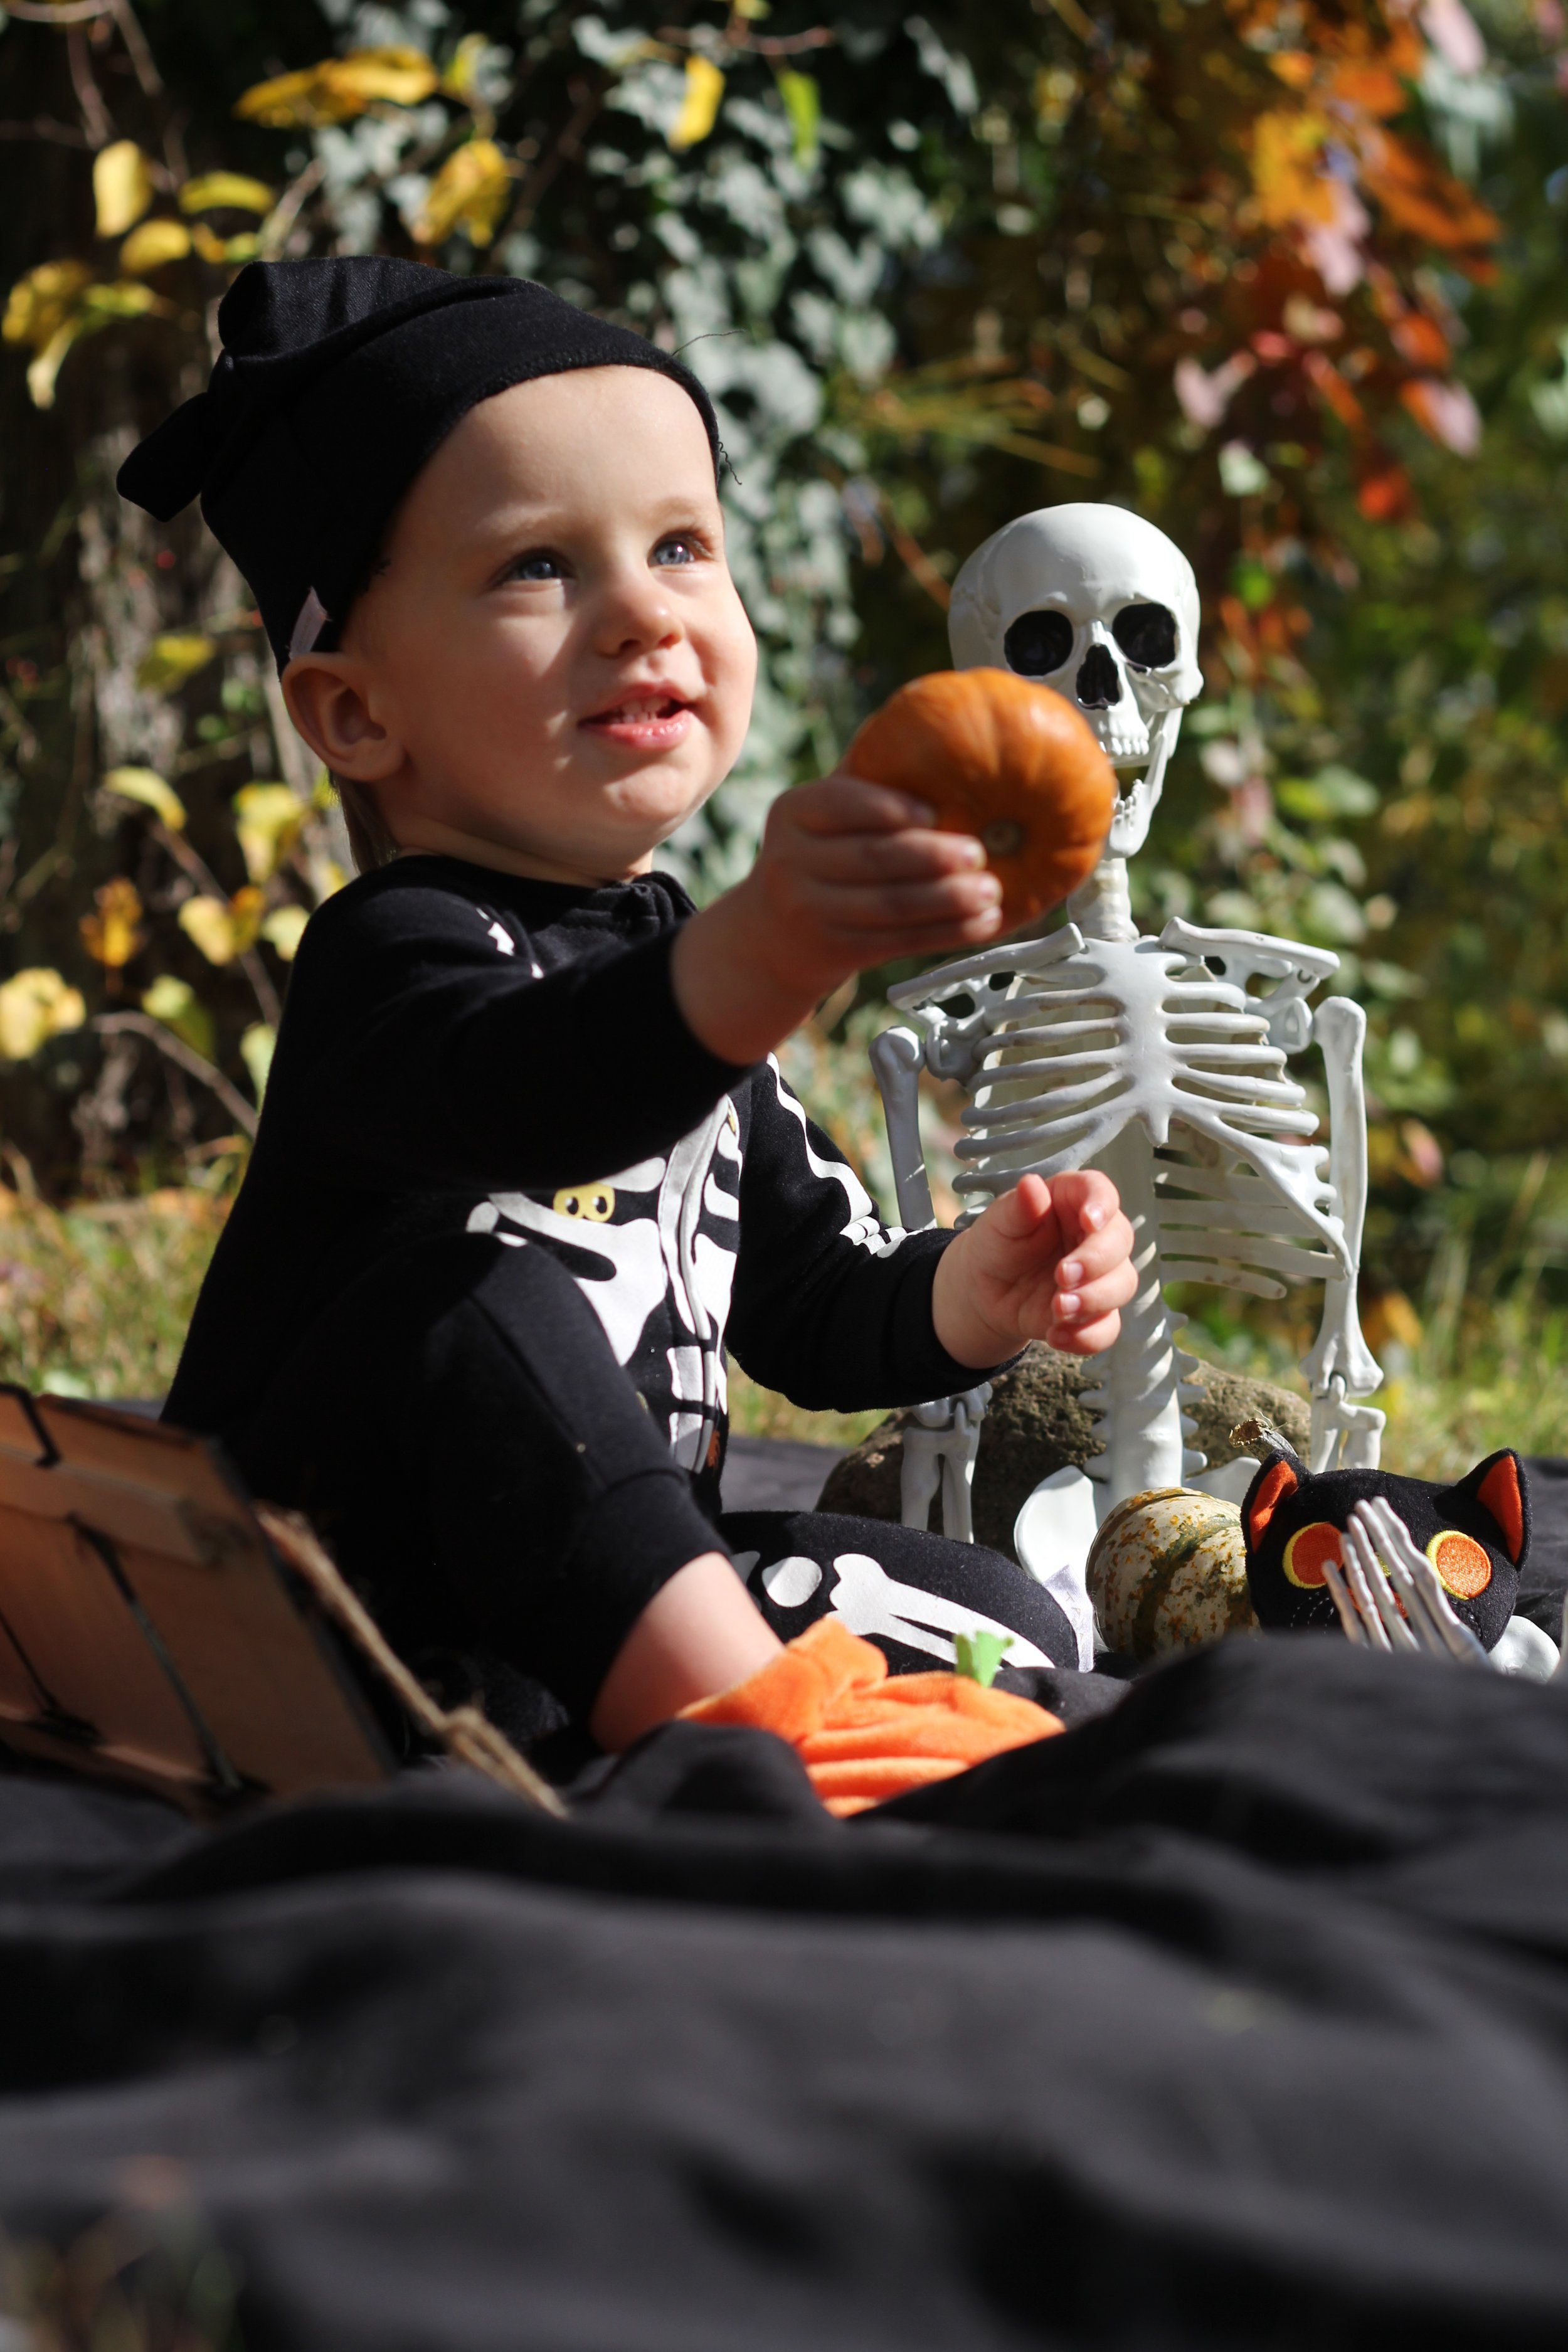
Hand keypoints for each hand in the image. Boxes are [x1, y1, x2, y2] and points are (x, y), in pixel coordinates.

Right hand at [671, 771, 1002, 1065]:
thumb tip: (938, 721)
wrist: (773, 936)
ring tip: (992, 892)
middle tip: (979, 853)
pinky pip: (898, 941)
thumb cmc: (822, 854)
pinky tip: (982, 923)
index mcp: (793, 812)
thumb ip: (867, 777)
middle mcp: (790, 860)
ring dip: (948, 900)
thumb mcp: (825, 814)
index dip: (888, 807)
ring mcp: (807, 910)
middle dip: (932, 856)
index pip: (840, 803)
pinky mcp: (832, 951)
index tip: (935, 811)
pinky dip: (946, 933)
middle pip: (871, 859)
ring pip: (890, 905)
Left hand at [930, 1171, 1137, 1367]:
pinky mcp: (1095, 1312)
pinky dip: (1087, 1336)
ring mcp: (1100, 1276)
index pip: (1100, 1191)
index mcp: (1073, 1202)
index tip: (1090, 1221)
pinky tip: (1056, 1336)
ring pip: (1122, 1285)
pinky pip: (1108, 1328)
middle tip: (1061, 1276)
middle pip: (1120, 1241)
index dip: (1102, 1204)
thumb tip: (1031, 1184)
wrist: (985, 1291)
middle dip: (1096, 1261)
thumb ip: (1017, 1207)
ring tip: (1057, 1309)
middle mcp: (1095, 1236)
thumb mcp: (998, 1223)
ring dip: (1095, 1300)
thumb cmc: (997, 1244)